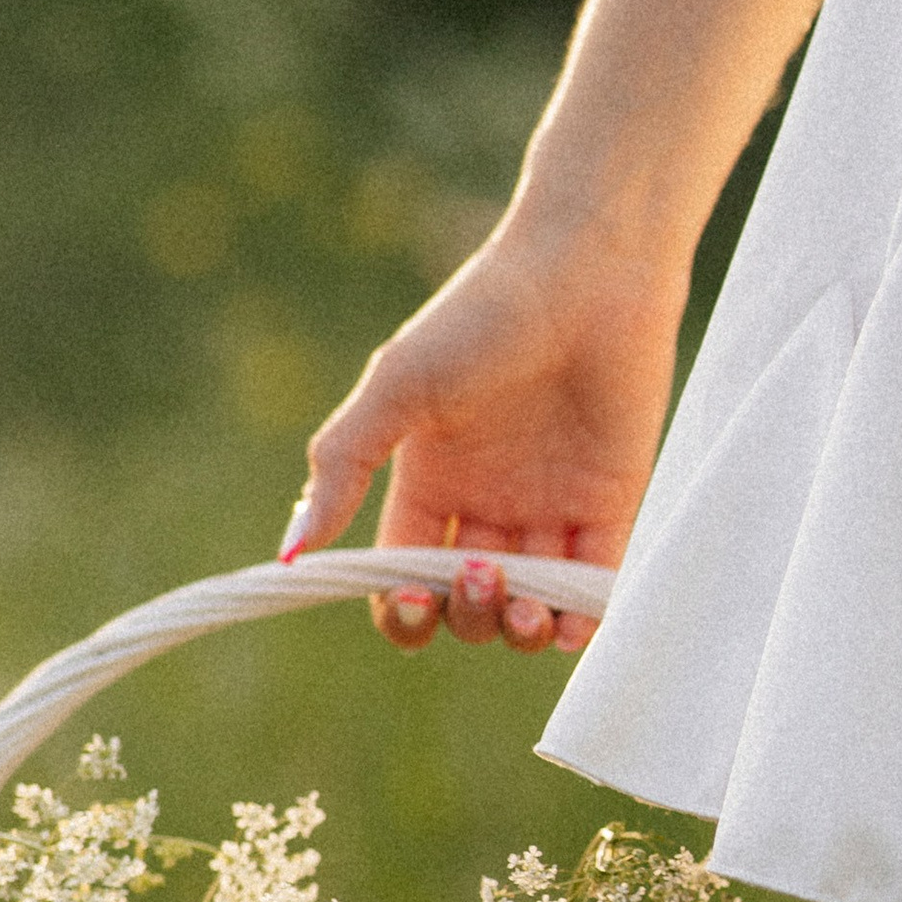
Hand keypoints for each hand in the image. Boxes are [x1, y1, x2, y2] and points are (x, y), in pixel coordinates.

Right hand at [285, 217, 687, 651]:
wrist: (588, 271)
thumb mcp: (399, 387)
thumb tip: (290, 553)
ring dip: (519, 629)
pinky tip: (568, 619)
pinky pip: (595, 588)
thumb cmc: (485, 316)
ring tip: (526, 606)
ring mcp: (551, 507)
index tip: (408, 598)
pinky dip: (581, 620)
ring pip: (529, 606)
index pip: (404, 575)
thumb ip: (344, 465)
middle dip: (466, 614)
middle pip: (466, 602)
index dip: (402, 607)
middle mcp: (487, 504)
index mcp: (429, 481)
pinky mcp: (612, 504)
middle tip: (482, 572)